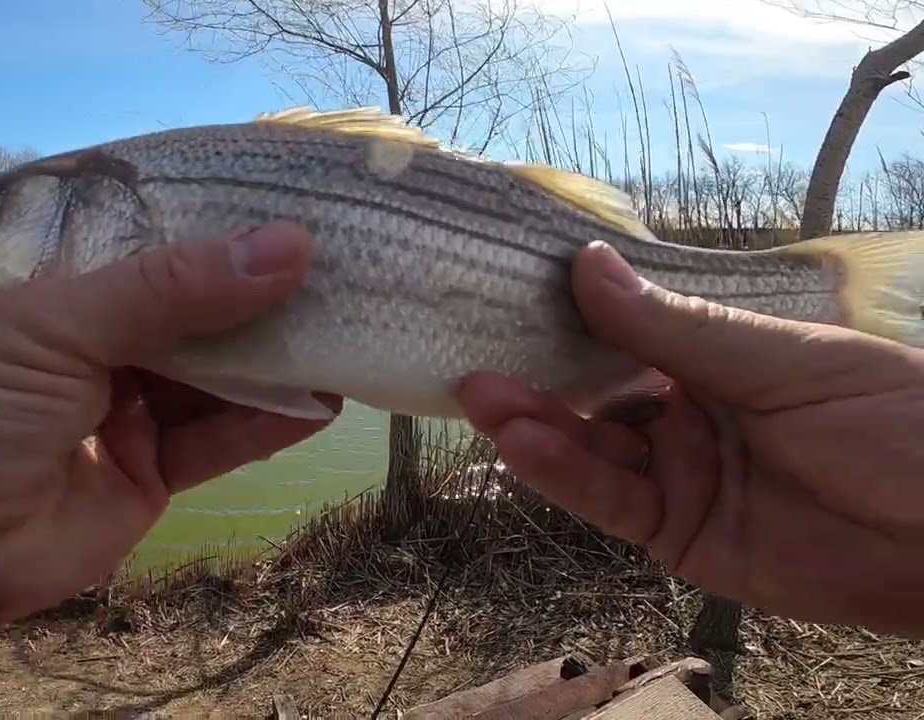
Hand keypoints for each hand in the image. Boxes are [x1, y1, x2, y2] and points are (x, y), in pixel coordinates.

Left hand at [0, 222, 337, 628]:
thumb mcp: (57, 325)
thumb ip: (171, 289)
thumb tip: (287, 246)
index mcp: (66, 291)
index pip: (159, 246)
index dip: (224, 230)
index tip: (298, 209)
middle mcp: (100, 346)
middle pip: (198, 314)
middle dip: (263, 295)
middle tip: (344, 268)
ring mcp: (125, 412)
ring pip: (217, 377)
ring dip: (277, 357)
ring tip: (349, 325)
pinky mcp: (147, 478)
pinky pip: (217, 442)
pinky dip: (267, 424)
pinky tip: (321, 399)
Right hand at [458, 241, 923, 638]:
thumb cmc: (891, 422)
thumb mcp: (785, 363)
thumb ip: (679, 328)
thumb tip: (587, 263)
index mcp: (719, 359)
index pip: (626, 332)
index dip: (568, 315)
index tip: (507, 290)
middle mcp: (688, 414)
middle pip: (596, 395)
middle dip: (537, 375)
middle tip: (472, 351)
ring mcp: (680, 478)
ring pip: (592, 450)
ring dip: (535, 425)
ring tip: (481, 394)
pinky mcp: (678, 539)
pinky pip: (612, 503)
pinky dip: (565, 476)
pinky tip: (525, 446)